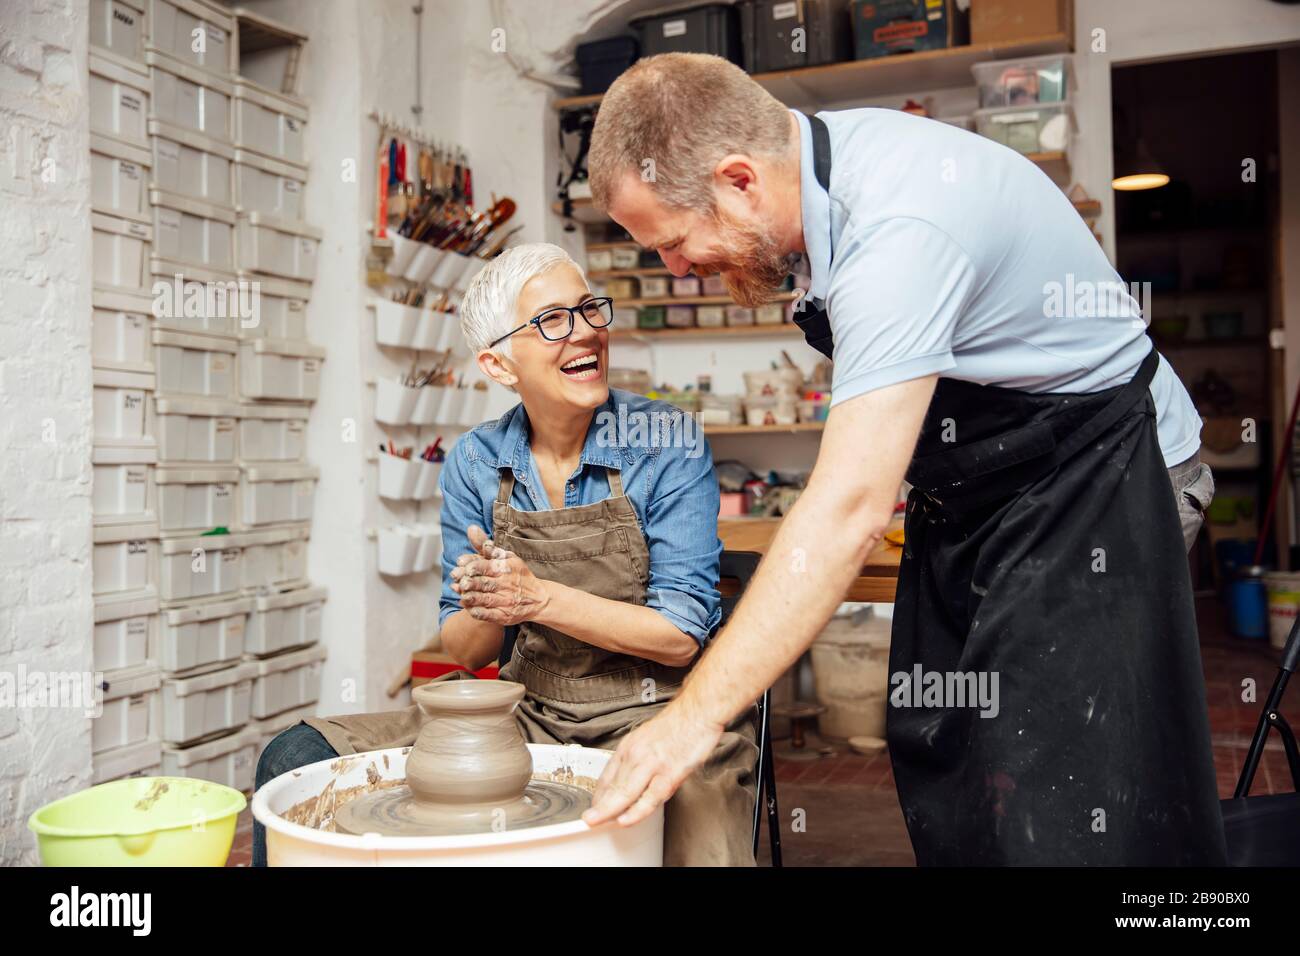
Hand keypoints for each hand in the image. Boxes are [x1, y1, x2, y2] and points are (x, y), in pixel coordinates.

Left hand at [450, 525, 548, 626]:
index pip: (485, 566)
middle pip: (483, 583)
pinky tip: (469, 608)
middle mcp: (506, 584)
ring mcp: (506, 601)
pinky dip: (477, 612)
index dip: (470, 567)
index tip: (461, 567)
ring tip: (462, 595)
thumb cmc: (517, 574)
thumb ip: (485, 545)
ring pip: (484, 599)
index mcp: (505, 568)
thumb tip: (470, 528)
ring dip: (470, 598)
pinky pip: (488, 615)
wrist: (538, 598)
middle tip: (460, 583)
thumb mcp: (505, 557)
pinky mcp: (505, 615)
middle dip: (468, 583)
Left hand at [582, 701, 723, 827]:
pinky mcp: (669, 774)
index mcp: (630, 746)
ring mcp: (651, 765)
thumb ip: (638, 757)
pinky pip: (649, 798)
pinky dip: (636, 811)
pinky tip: (625, 820)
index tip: (595, 806)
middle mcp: (636, 754)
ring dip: (608, 810)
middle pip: (613, 785)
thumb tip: (631, 776)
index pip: (608, 774)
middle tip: (589, 819)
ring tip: (596, 822)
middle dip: (598, 805)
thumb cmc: (678, 724)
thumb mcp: (647, 736)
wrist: (697, 711)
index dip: (599, 793)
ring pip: (624, 792)